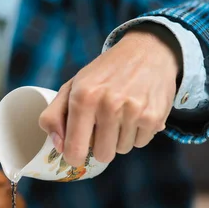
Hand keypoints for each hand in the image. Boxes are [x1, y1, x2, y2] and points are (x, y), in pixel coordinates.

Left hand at [39, 25, 180, 165]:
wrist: (147, 51)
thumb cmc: (105, 72)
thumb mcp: (73, 86)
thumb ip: (54, 116)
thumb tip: (58, 147)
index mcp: (83, 97)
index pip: (75, 149)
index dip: (74, 156)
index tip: (77, 152)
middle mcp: (109, 104)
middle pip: (102, 155)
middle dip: (101, 145)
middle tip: (102, 125)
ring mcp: (134, 111)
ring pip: (122, 150)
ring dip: (120, 138)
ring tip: (121, 114)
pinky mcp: (154, 117)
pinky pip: (140, 143)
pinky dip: (137, 133)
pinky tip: (136, 113)